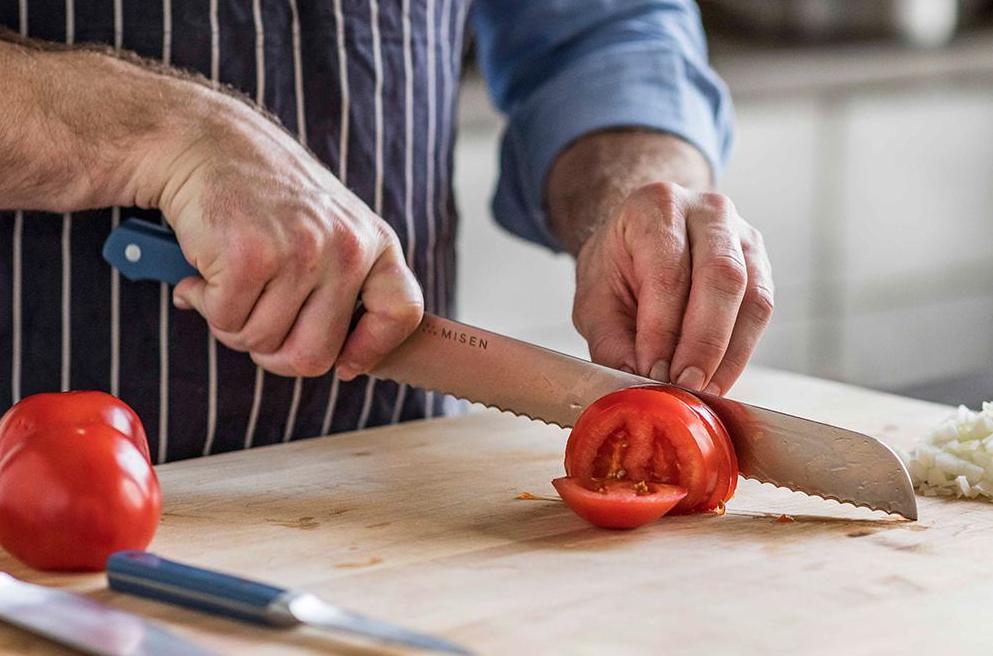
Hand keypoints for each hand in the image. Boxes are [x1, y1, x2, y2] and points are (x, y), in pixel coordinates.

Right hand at [148, 94, 421, 378]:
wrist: (206, 140)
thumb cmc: (263, 195)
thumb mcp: (328, 228)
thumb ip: (342, 284)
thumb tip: (342, 363)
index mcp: (374, 242)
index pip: (402, 313)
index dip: (372, 350)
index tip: (345, 365)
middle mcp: (347, 248)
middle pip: (315, 355)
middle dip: (273, 351)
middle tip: (252, 319)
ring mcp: (302, 252)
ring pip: (261, 342)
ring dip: (232, 323)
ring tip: (229, 279)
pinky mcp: (250, 257)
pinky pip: (226, 321)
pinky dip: (205, 303)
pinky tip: (205, 268)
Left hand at [572, 181, 772, 395]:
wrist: (638, 238)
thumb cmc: (617, 264)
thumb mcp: (595, 298)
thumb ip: (610, 339)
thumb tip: (636, 382)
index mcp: (656, 206)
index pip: (668, 271)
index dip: (662, 329)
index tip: (653, 373)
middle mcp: (707, 211)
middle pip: (721, 277)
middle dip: (704, 342)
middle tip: (685, 385)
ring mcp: (742, 234)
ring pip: (752, 296)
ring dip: (728, 352)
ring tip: (702, 389)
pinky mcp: (760, 263)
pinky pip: (762, 311)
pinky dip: (740, 351)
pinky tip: (718, 377)